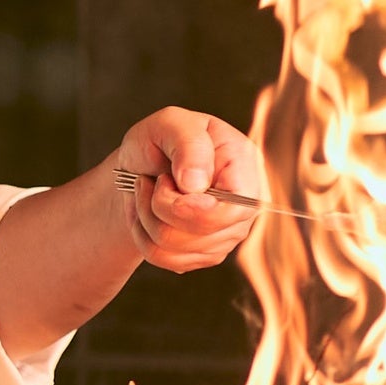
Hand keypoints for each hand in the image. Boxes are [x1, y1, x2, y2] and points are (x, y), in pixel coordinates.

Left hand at [110, 107, 264, 274]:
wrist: (141, 167)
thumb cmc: (159, 141)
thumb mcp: (169, 124)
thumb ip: (188, 144)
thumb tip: (196, 184)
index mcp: (244, 166)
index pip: (236, 207)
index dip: (195, 207)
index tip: (163, 182)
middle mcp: (243, 206)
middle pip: (202, 233)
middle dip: (160, 207)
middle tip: (153, 180)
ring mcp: (226, 234)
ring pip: (177, 249)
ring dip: (147, 219)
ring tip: (147, 192)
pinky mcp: (205, 254)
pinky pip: (166, 260)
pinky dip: (143, 236)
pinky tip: (146, 213)